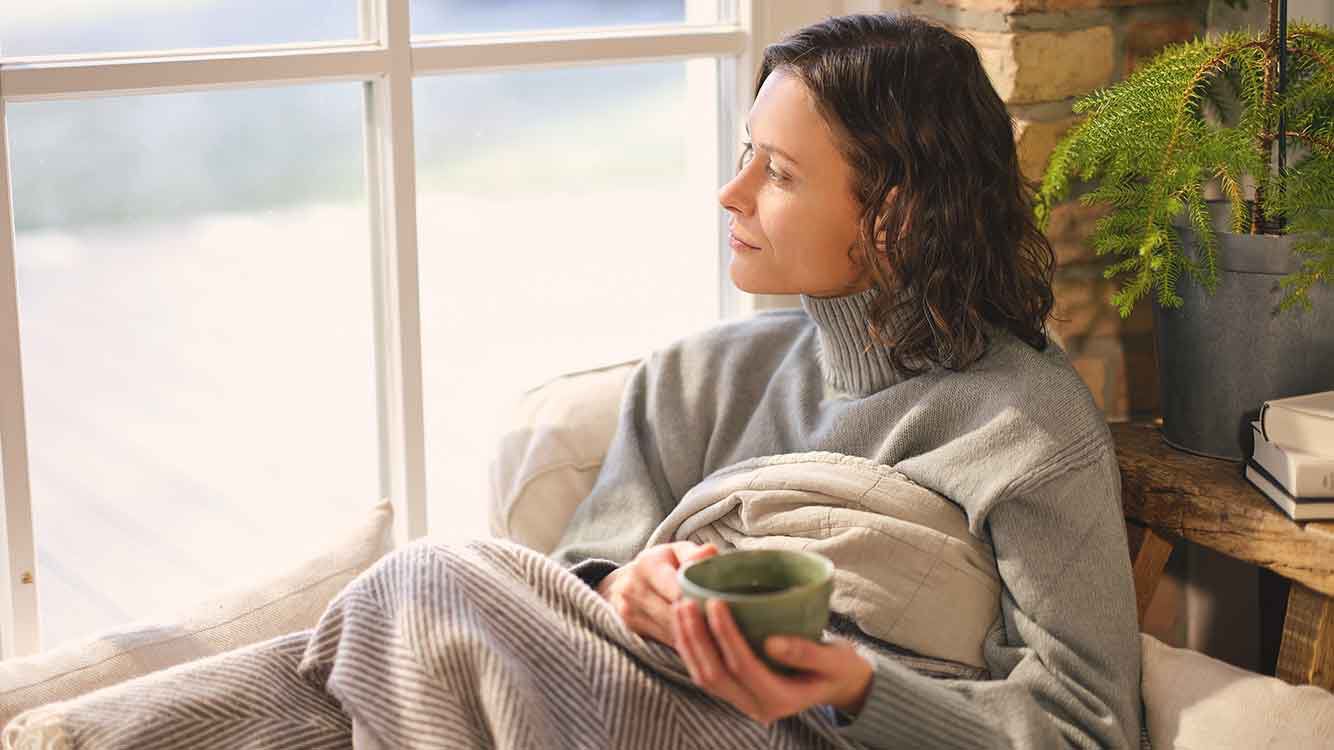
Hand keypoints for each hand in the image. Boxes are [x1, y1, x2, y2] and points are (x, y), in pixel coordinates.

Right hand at [597, 542, 717, 645]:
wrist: (629, 579)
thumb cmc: (664, 563)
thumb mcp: (679, 552)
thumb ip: (695, 554)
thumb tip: (710, 552)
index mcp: (647, 564)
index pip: (676, 588)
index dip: (699, 600)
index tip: (721, 608)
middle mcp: (633, 587)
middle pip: (672, 613)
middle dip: (699, 620)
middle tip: (725, 626)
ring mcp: (628, 609)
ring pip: (668, 630)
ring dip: (692, 634)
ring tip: (717, 635)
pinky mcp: (630, 626)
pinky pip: (663, 639)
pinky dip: (683, 640)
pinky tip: (699, 639)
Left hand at [672, 598, 872, 724]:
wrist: (837, 684)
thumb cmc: (838, 667)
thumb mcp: (835, 660)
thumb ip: (807, 653)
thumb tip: (772, 643)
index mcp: (780, 699)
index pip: (743, 666)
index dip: (726, 634)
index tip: (716, 601)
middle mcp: (756, 706)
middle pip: (714, 674)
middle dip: (696, 637)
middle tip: (686, 601)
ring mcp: (743, 702)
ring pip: (704, 677)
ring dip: (688, 642)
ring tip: (680, 607)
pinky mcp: (736, 692)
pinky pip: (705, 673)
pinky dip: (692, 648)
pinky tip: (686, 623)